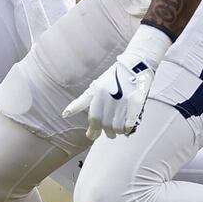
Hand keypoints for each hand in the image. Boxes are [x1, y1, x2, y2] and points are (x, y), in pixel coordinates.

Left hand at [62, 24, 171, 139]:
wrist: (134, 66)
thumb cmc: (112, 78)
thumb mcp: (94, 87)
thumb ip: (81, 102)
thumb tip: (65, 114)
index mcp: (99, 93)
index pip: (95, 118)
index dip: (93, 130)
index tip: (91, 136)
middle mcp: (111, 97)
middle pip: (107, 125)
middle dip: (107, 132)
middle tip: (109, 132)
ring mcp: (125, 101)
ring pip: (119, 127)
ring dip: (117, 131)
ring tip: (118, 128)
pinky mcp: (138, 103)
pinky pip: (131, 124)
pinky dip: (128, 129)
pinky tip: (127, 126)